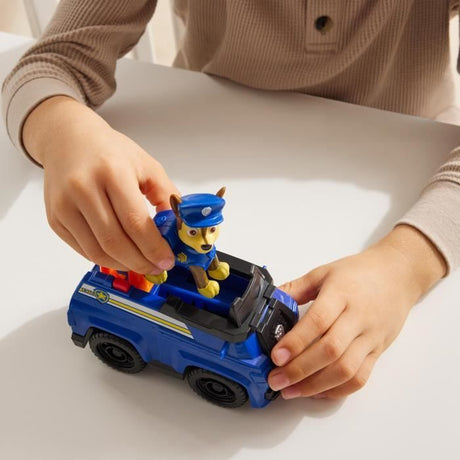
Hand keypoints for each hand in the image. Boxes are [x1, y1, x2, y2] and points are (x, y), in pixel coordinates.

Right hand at [23, 96, 177, 272]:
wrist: (67, 139)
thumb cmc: (110, 151)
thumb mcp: (147, 165)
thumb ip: (167, 195)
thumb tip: (178, 229)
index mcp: (112, 172)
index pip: (135, 222)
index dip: (153, 247)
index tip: (167, 260)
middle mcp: (83, 188)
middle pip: (115, 241)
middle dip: (141, 262)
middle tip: (157, 267)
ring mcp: (64, 206)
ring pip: (97, 252)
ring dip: (124, 265)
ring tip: (141, 264)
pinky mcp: (55, 219)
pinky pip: (83, 250)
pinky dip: (105, 259)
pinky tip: (121, 256)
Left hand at [268, 225, 445, 399]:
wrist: (398, 274)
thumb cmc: (359, 272)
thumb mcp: (324, 272)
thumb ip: (297, 287)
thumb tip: (271, 299)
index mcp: (341, 294)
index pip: (318, 321)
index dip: (297, 341)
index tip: (277, 356)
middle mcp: (357, 317)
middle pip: (330, 350)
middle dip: (300, 370)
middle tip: (276, 380)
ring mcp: (370, 337)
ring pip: (346, 369)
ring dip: (316, 385)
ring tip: (291, 391)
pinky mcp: (378, 351)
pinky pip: (361, 377)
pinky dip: (338, 390)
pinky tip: (317, 391)